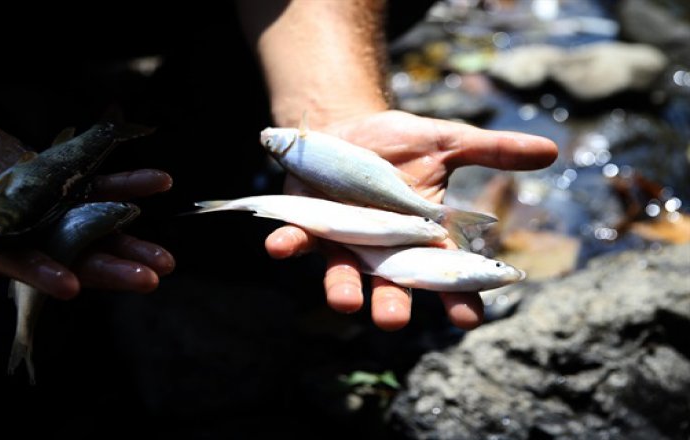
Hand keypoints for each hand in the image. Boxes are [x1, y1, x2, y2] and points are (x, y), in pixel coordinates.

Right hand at [0, 114, 174, 297]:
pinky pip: (97, 185)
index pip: (8, 256)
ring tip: (166, 260)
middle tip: (149, 280)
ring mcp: (42, 207)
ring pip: (89, 228)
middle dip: (106, 268)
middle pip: (65, 252)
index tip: (71, 285)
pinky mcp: (58, 184)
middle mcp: (17, 226)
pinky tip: (157, 183)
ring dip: (128, 241)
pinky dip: (126, 185)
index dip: (37, 269)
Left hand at [264, 110, 557, 330]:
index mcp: (421, 236)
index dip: (457, 298)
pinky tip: (279, 247)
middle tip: (392, 320)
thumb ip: (492, 151)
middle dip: (392, 304)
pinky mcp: (308, 225)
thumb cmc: (400, 142)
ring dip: (342, 289)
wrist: (346, 126)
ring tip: (344, 302)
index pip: (446, 274)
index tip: (467, 319)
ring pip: (344, 274)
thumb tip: (552, 150)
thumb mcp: (447, 141)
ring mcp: (344, 241)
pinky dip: (288, 244)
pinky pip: (296, 240)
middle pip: (391, 286)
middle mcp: (383, 249)